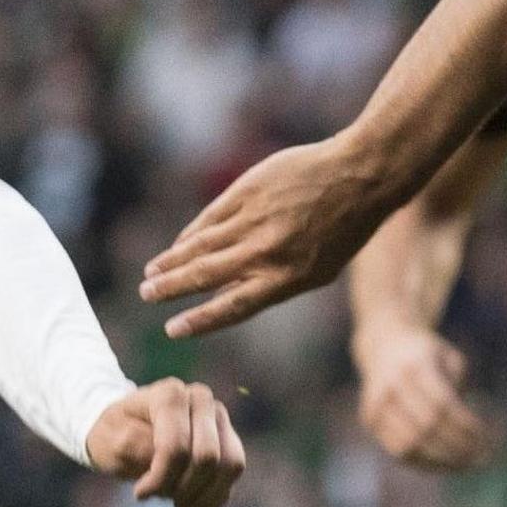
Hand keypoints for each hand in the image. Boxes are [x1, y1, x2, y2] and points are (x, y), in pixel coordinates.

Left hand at [85, 379, 247, 506]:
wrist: (124, 430)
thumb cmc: (115, 434)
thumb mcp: (110, 441)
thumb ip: (134, 448)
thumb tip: (162, 461)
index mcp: (171, 395)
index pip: (177, 447)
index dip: (161, 479)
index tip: (140, 494)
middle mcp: (201, 401)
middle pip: (208, 458)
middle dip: (183, 489)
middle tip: (158, 498)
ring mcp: (219, 420)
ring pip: (229, 469)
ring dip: (202, 501)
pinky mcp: (228, 443)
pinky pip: (231, 481)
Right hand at [141, 138, 391, 337]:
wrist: (360, 177)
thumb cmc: (342, 230)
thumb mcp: (315, 270)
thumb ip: (271, 283)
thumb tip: (227, 293)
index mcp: (285, 278)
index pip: (232, 306)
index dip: (200, 320)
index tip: (173, 329)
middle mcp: (265, 251)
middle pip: (206, 275)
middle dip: (172, 288)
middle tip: (147, 295)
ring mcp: (254, 219)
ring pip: (202, 245)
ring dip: (172, 261)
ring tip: (151, 272)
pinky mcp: (247, 191)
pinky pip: (211, 218)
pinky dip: (191, 234)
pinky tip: (178, 244)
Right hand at [353, 321, 488, 470]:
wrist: (384, 344)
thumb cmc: (427, 355)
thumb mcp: (449, 357)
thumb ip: (459, 385)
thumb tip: (468, 429)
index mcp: (414, 365)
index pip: (442, 404)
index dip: (464, 425)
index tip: (485, 436)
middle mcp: (391, 385)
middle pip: (426, 427)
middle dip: (457, 446)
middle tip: (481, 457)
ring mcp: (375, 405)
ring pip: (410, 445)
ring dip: (442, 460)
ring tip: (466, 464)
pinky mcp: (369, 421)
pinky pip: (399, 452)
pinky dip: (425, 463)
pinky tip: (446, 464)